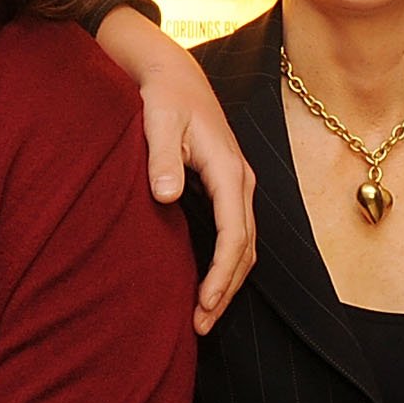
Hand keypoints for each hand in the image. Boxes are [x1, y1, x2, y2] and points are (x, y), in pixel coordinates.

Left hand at [94, 5, 258, 333]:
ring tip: (201, 318)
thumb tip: (166, 194)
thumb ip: (160, 156)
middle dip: (226, 290)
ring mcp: (237, 188)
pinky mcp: (227, 191)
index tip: (204, 303)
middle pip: (245, 249)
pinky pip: (235, 237)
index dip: (221, 273)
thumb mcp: (157, 120)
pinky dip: (225, 267)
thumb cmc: (162, 97)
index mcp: (228, 169)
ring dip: (227, 284)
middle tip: (200, 327)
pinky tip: (204, 287)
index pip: (234, 232)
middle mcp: (241, 182)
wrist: (173, 75)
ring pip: (244, 247)